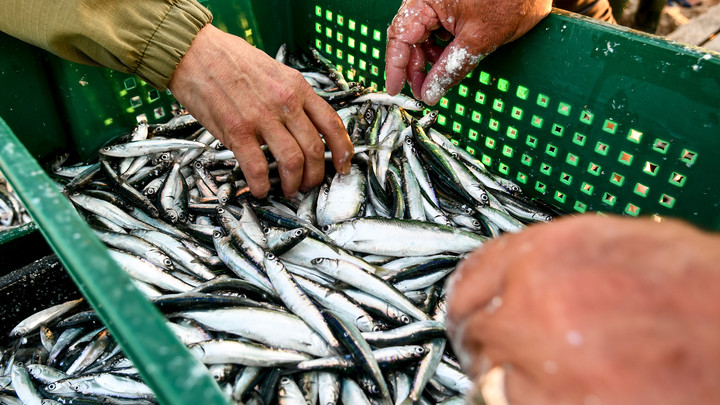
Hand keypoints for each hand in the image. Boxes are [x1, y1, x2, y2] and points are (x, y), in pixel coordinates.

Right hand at [169, 25, 352, 197]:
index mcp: (297, 87)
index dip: (344, 151)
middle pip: (316, 149)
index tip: (344, 165)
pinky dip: (262, 185)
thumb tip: (305, 125)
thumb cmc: (231, 60)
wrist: (195, 52)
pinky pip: (258, 167)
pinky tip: (260, 189)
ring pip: (293, 161)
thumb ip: (292, 96)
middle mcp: (285, 102)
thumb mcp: (275, 70)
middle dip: (316, 175)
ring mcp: (261, 117)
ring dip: (294, 183)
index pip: (332, 124)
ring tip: (289, 189)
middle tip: (310, 184)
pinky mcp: (237, 130)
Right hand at [385, 0, 551, 104]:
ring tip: (440, 76)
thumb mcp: (477, 41)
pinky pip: (437, 30)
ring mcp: (440, 1)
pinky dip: (441, 48)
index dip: (395, 67)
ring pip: (423, 35)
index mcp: (426, 0)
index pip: (399, 37)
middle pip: (409, 38)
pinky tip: (450, 60)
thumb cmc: (511, 0)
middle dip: (415, 67)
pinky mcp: (452, 5)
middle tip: (424, 91)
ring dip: (429, 59)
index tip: (395, 90)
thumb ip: (449, 69)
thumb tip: (430, 92)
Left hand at [446, 214, 719, 403]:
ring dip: (506, 376)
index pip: (472, 274)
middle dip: (486, 339)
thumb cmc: (705, 296)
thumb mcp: (625, 248)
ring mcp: (540, 364)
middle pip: (473, 327)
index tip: (470, 308)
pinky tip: (566, 397)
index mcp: (548, 255)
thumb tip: (523, 277)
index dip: (472, 295)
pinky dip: (529, 402)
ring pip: (488, 375)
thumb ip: (559, 261)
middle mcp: (533, 305)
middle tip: (506, 351)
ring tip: (551, 379)